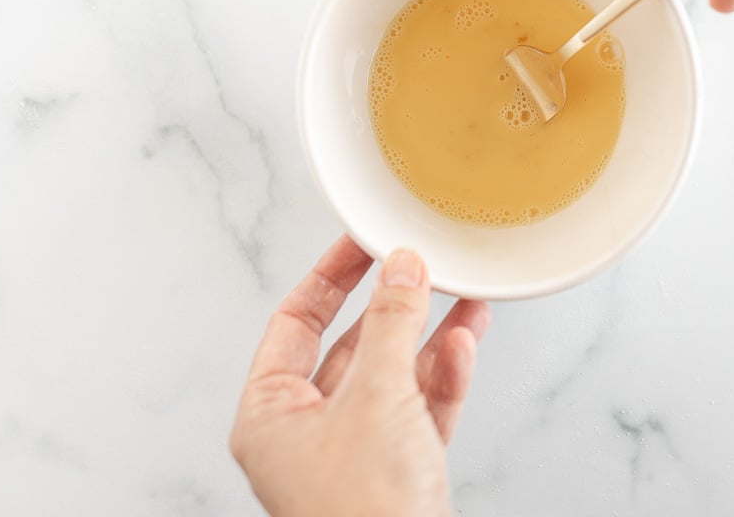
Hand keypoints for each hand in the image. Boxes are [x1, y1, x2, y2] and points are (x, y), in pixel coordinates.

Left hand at [230, 236, 491, 516]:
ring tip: (461, 297)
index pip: (294, 323)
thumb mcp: (377, 397)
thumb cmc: (365, 513)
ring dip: (428, 337)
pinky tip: (462, 345)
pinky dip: (442, 379)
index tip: (361, 244)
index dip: (330, 277)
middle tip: (418, 266)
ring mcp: (354, 455)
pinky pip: (419, 411)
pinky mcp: (397, 473)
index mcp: (270, 416)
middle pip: (350, 346)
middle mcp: (306, 434)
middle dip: (392, 307)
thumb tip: (401, 269)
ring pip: (393, 377)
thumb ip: (391, 324)